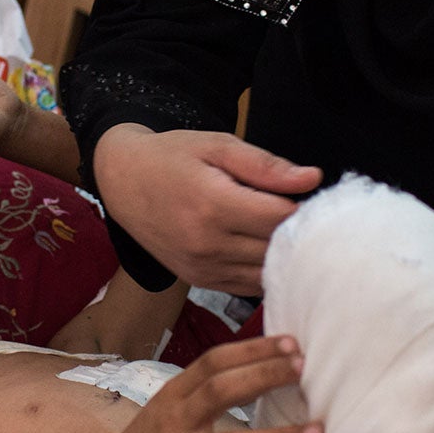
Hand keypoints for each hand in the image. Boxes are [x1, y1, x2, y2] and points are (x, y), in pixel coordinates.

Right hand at [52, 336, 321, 432]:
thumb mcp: (168, 410)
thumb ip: (206, 394)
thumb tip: (266, 369)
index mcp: (172, 395)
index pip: (213, 362)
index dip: (251, 350)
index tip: (290, 342)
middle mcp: (173, 422)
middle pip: (220, 391)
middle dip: (264, 377)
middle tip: (304, 370)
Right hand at [92, 125, 323, 294]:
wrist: (122, 181)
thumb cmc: (171, 157)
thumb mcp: (217, 146)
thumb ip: (265, 165)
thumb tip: (311, 178)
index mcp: (213, 204)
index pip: (281, 217)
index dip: (302, 207)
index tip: (307, 196)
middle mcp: (207, 243)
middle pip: (276, 248)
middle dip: (296, 232)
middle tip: (303, 214)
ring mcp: (202, 267)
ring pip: (266, 272)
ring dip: (283, 255)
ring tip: (284, 231)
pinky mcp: (199, 281)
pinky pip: (247, 285)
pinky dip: (264, 270)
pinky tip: (265, 249)